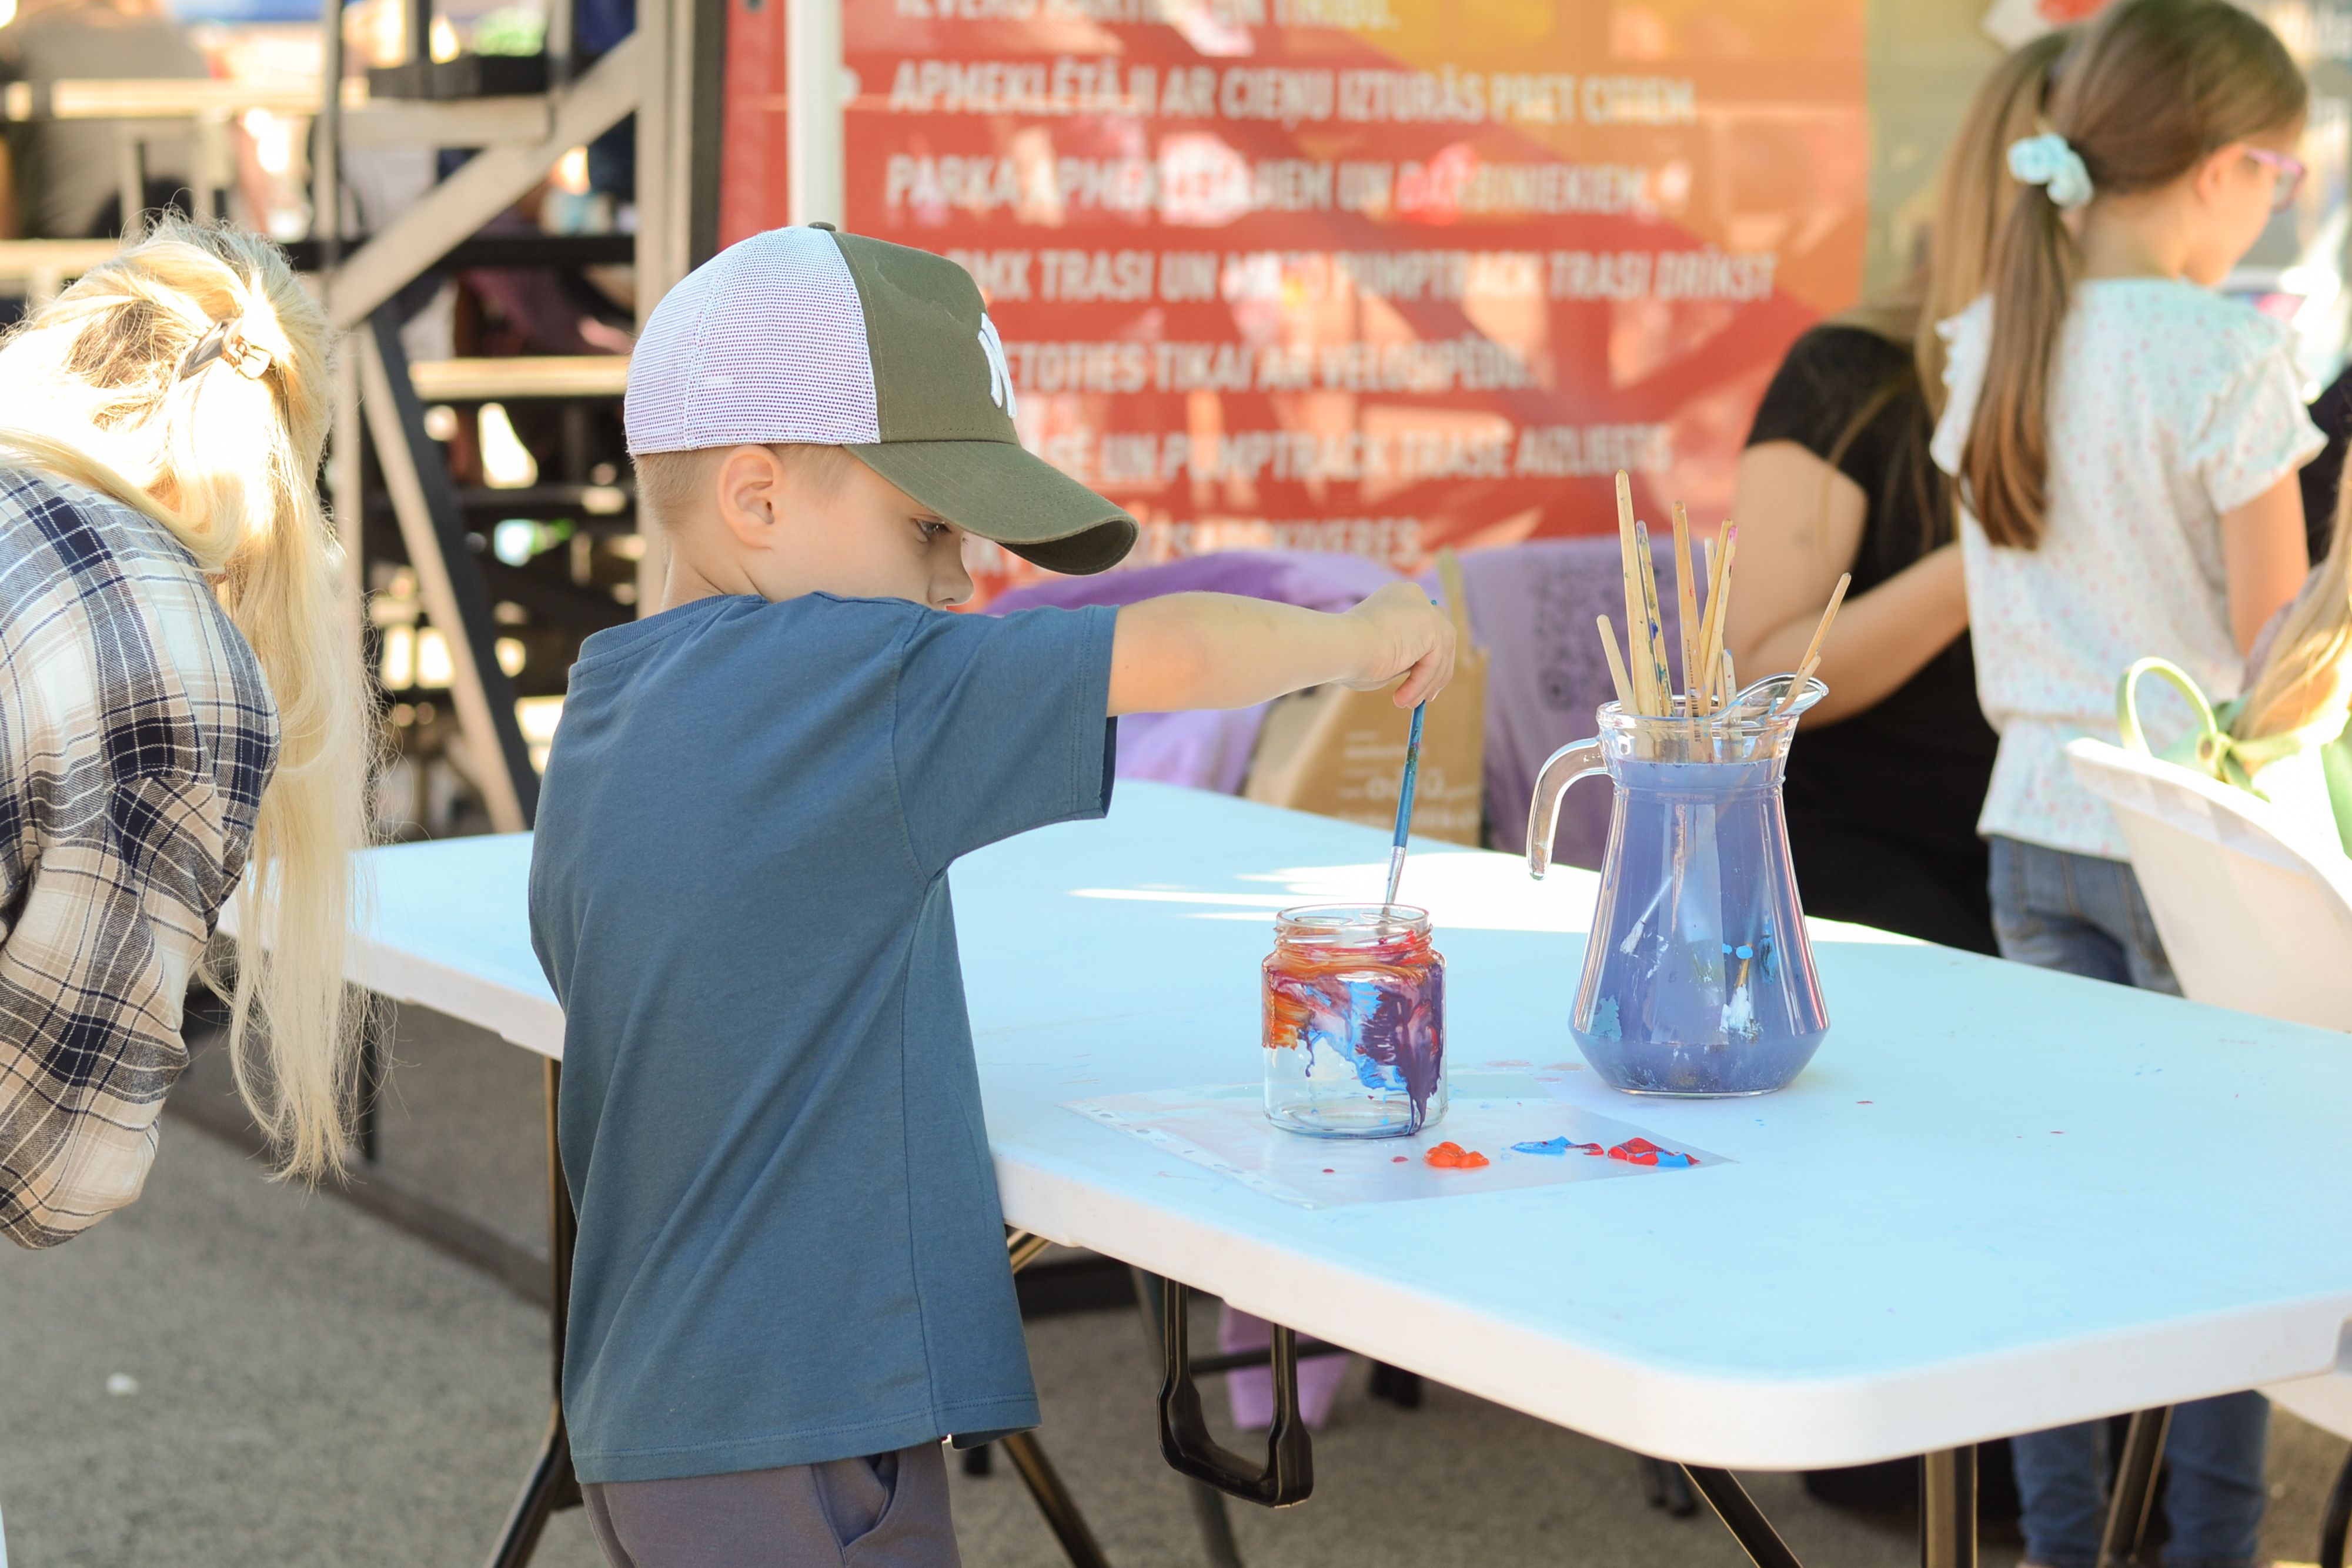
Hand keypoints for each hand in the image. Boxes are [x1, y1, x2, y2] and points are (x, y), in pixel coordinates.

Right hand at [1337, 581, 1457, 705]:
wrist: (1341, 646)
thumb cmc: (1348, 655)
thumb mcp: (1380, 653)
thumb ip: (1401, 655)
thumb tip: (1416, 675)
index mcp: (1397, 597)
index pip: (1422, 627)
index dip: (1426, 656)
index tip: (1423, 682)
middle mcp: (1414, 596)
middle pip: (1441, 637)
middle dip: (1437, 670)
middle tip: (1427, 698)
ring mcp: (1425, 608)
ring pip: (1440, 654)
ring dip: (1426, 684)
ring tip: (1407, 704)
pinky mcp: (1433, 624)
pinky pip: (1434, 663)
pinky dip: (1421, 684)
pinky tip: (1402, 698)